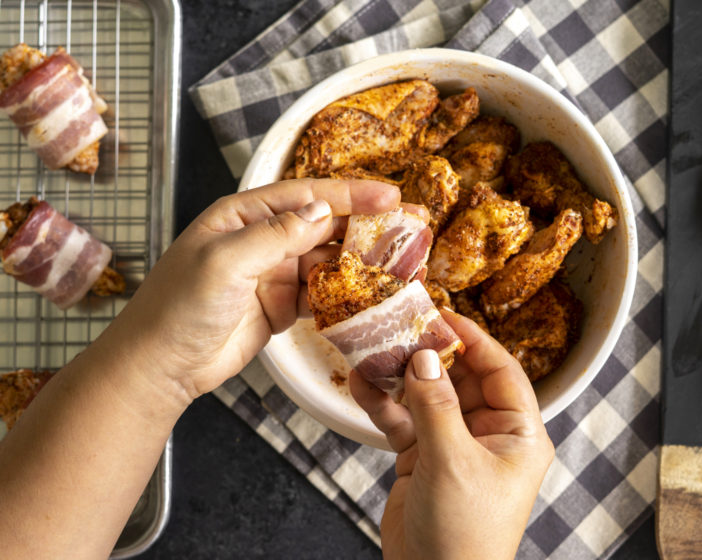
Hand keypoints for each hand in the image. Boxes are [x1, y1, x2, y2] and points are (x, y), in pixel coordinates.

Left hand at [99, 179, 399, 402]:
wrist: (162, 364)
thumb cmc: (179, 306)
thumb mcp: (225, 262)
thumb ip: (276, 235)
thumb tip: (322, 212)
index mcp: (243, 216)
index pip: (305, 196)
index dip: (350, 193)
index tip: (389, 194)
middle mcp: (262, 239)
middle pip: (323, 225)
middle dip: (365, 226)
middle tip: (409, 227)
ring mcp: (274, 273)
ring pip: (328, 261)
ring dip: (361, 263)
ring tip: (399, 264)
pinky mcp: (281, 306)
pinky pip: (322, 294)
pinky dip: (345, 294)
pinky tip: (370, 295)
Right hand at [350, 309, 553, 559]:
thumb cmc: (464, 535)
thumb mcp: (453, 461)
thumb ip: (436, 405)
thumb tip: (426, 356)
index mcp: (518, 434)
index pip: (501, 370)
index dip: (474, 339)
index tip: (443, 315)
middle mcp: (488, 434)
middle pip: (461, 378)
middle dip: (430, 353)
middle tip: (401, 325)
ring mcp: (453, 444)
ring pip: (427, 395)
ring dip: (400, 375)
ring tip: (373, 348)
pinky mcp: (423, 456)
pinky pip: (403, 419)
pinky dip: (383, 402)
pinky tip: (361, 383)